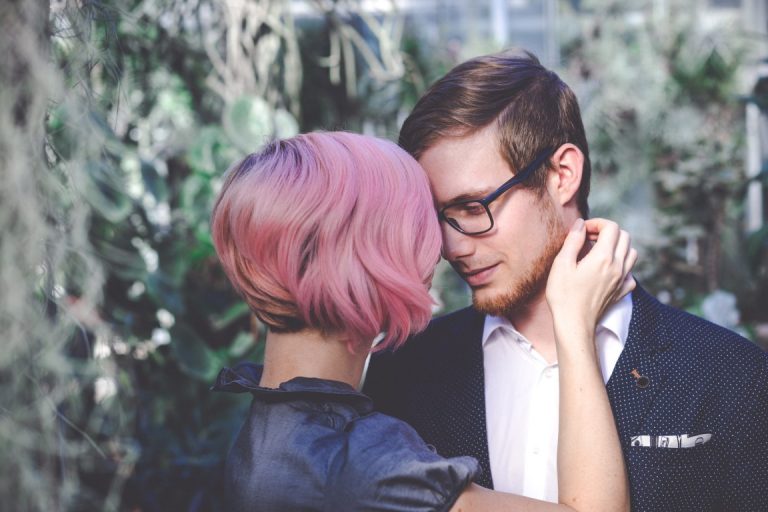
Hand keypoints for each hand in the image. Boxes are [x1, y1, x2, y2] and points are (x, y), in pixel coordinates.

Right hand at [546, 218, 636, 337]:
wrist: (574, 324)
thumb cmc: (564, 295)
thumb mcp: (562, 264)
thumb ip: (573, 240)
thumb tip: (580, 224)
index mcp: (603, 257)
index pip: (611, 227)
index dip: (597, 223)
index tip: (583, 230)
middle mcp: (617, 266)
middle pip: (625, 237)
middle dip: (608, 231)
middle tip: (590, 237)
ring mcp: (622, 280)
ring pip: (632, 253)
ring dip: (618, 246)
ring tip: (600, 251)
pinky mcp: (621, 291)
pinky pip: (631, 273)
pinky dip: (623, 265)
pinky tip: (608, 270)